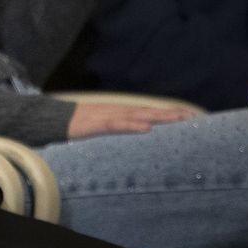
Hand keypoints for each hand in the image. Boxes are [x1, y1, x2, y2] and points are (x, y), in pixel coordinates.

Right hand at [67, 102, 193, 139]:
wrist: (54, 120)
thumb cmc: (79, 126)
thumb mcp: (103, 128)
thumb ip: (120, 130)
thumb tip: (137, 136)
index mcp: (121, 113)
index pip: (149, 112)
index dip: (169, 114)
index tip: (190, 117)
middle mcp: (118, 111)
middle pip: (149, 112)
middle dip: (171, 114)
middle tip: (193, 117)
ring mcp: (108, 116)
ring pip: (138, 116)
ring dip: (158, 117)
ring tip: (178, 119)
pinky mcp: (97, 124)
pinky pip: (117, 125)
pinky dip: (132, 126)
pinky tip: (146, 128)